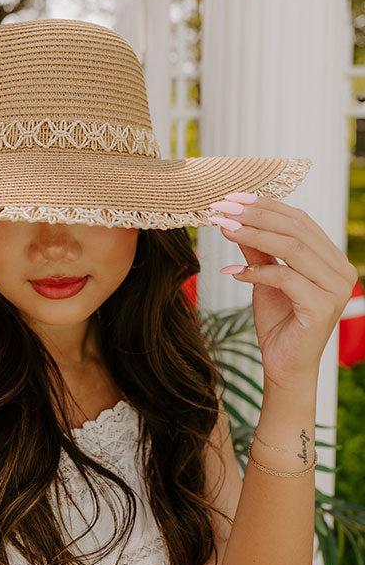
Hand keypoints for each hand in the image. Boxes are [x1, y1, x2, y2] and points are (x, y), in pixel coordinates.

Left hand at [209, 194, 358, 391]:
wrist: (285, 366)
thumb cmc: (279, 321)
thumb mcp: (264, 278)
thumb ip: (257, 250)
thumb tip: (235, 218)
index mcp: (331, 258)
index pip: (299, 220)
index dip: (265, 205)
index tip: (232, 198)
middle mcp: (340, 270)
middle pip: (296, 229)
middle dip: (256, 215)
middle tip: (223, 209)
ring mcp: (335, 288)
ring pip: (292, 248)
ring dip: (253, 235)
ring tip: (224, 229)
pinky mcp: (322, 307)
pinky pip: (285, 278)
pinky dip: (256, 272)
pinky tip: (232, 273)